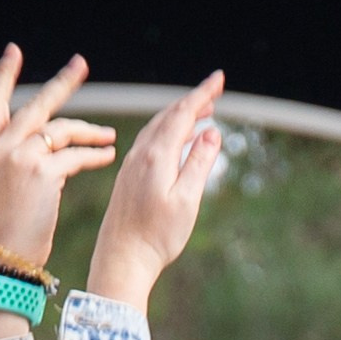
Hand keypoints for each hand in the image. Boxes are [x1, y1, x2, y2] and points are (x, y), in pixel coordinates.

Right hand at [0, 44, 115, 270]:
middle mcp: (2, 147)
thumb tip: (22, 150)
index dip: (3, 75)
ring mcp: (21, 157)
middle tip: (81, 65)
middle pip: (38, 105)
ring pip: (62, 130)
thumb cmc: (2, 231)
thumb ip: (5, 163)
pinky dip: (94, 155)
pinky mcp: (43, 172)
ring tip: (108, 136)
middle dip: (62, 83)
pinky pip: (75, 155)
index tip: (14, 52)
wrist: (5, 256)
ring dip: (89, 132)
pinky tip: (108, 155)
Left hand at [87, 72, 224, 312]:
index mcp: (157, 156)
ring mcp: (131, 166)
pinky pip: (149, 142)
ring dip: (179, 116)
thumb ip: (199, 163)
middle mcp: (141, 155)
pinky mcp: (127, 178)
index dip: (202, 93)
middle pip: (168, 116)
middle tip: (215, 93)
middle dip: (192, 101)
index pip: (183, 113)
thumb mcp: (187, 200)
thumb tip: (211, 132)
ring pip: (157, 127)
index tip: (219, 78)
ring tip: (200, 114)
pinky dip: (166, 131)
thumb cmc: (156, 236)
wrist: (121, 261)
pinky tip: (175, 141)